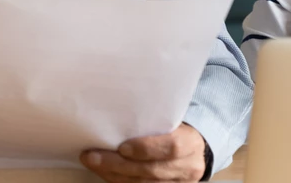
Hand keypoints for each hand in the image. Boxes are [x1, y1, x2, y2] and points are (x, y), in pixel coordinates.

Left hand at [81, 123, 207, 182]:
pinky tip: (107, 174)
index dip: (146, 148)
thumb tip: (119, 114)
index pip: (171, 147)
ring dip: (114, 176)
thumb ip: (155, 119)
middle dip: (118, 165)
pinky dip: (121, 182)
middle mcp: (188, 167)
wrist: (197, 150)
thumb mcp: (174, 120)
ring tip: (94, 164)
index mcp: (191, 142)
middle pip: (152, 170)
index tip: (122, 146)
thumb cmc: (178, 129)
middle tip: (93, 157)